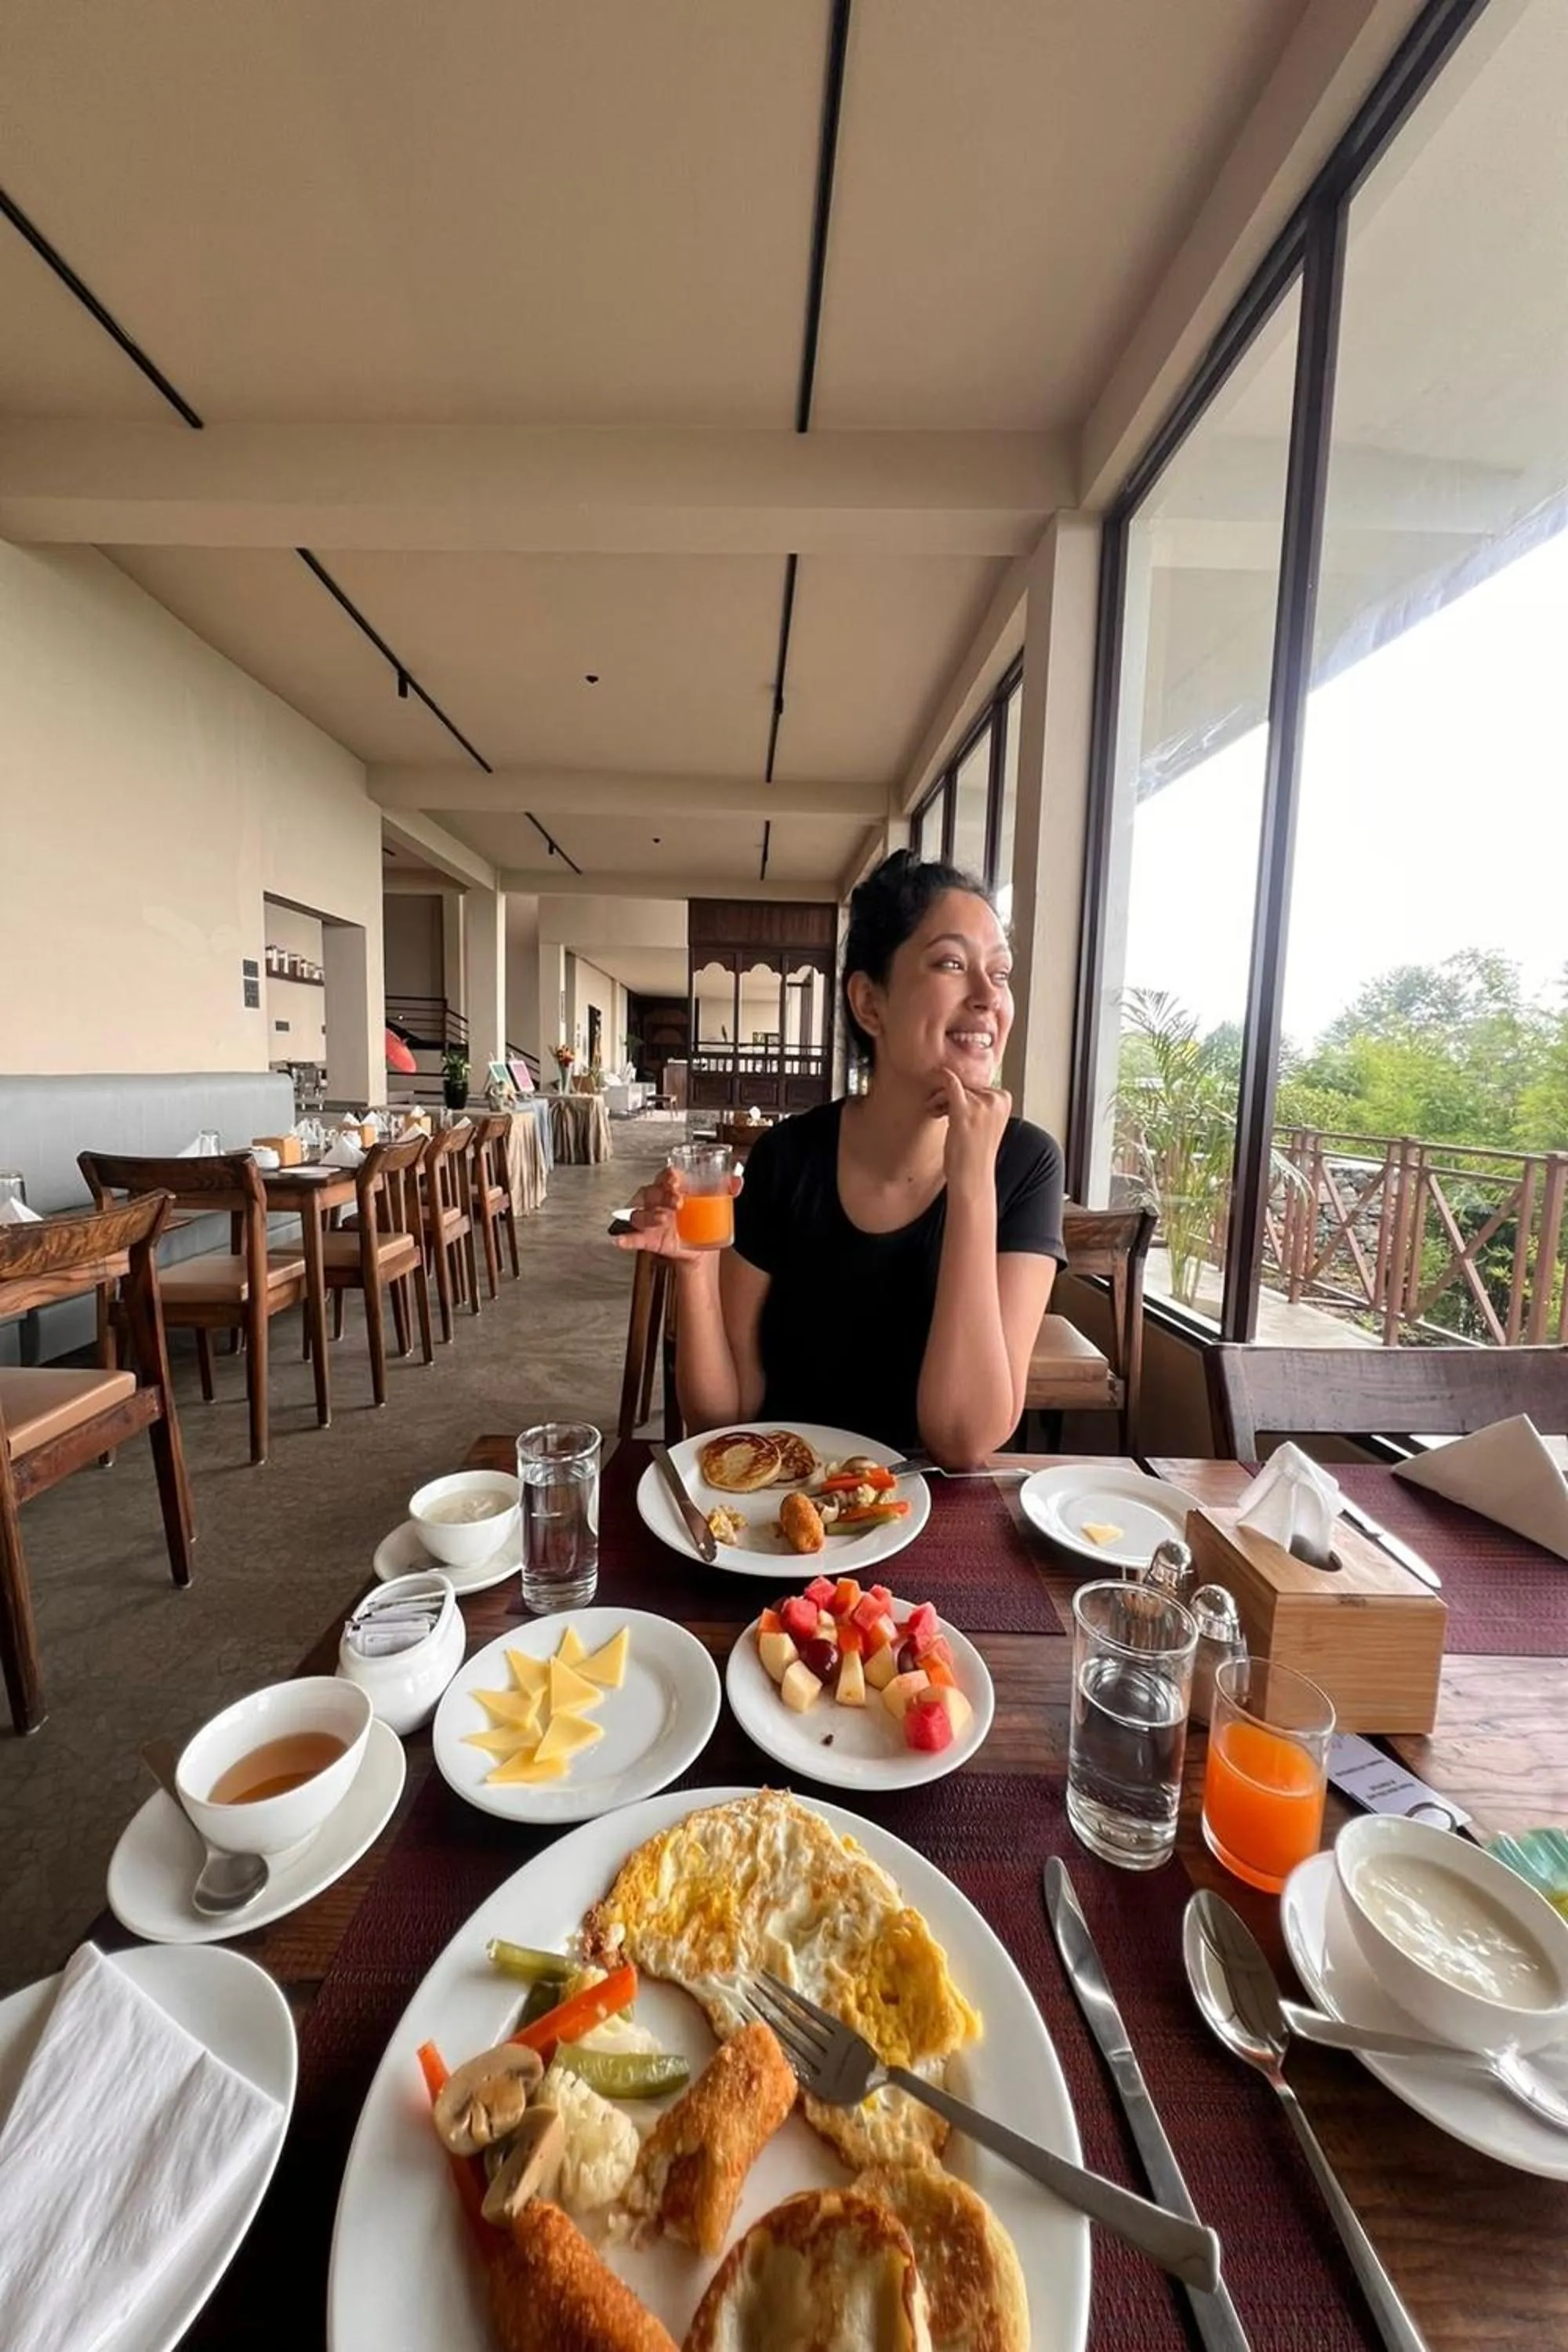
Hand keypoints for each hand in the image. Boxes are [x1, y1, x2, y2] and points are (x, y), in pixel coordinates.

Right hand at [613, 1167, 742, 1265]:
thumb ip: (727, 1189)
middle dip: (662, 1196)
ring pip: (639, 1213)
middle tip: (678, 1203)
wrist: (702, 1246)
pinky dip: (626, 1238)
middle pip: (651, 1192)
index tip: (677, 1181)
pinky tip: (622, 1240)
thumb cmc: (702, 1216)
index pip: (664, 1176)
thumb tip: (738, 1182)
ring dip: (648, 1216)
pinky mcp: (648, 1238)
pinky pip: (632, 1237)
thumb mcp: (716, 1201)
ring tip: (662, 1220)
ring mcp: (651, 1219)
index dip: (667, 1176)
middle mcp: (657, 1200)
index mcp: (671, 1187)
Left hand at [932, 1068, 1009, 1197]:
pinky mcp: (965, 1109)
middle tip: (940, 1112)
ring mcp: (982, 1103)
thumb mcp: (984, 1122)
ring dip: (940, 1098)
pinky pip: (949, 1082)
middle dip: (950, 1096)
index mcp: (1004, 1100)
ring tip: (936, 1114)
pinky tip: (932, 1087)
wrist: (971, 1177)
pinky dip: (939, 1080)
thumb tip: (958, 1082)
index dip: (962, 1095)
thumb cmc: (974, 1153)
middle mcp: (996, 1099)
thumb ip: (979, 1103)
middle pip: (966, 1083)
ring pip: (954, 1085)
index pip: (977, 1085)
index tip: (951, 1109)